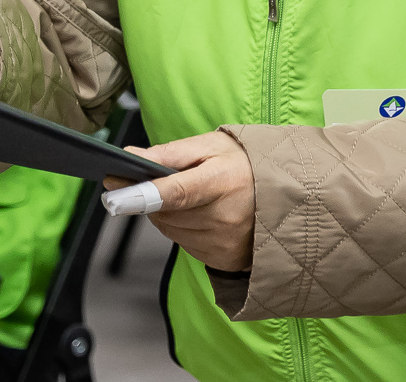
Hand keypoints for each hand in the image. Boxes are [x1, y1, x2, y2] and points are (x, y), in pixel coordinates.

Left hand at [129, 130, 255, 272]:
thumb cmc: (246, 165)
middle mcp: (226, 217)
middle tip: (161, 181)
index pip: (176, 193)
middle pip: (166, 213)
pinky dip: (183, 229)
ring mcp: (226, 243)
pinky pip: (185, 244)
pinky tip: (201, 214)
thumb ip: (169, 153)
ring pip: (170, 230)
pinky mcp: (224, 259)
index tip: (115, 195)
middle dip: (152, 198)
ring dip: (167, 214)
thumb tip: (131, 157)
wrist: (289, 197)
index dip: (143, 195)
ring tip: (191, 196)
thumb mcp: (211, 146)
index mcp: (223, 181)